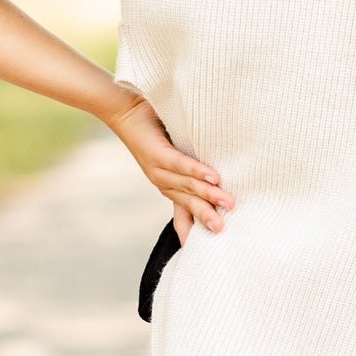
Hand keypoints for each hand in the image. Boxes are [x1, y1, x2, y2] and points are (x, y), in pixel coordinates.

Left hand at [106, 88, 234, 237]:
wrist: (125, 111)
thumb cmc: (157, 131)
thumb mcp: (177, 154)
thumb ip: (194, 169)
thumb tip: (220, 177)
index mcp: (169, 186)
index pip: (183, 214)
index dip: (194, 230)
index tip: (211, 243)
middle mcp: (162, 183)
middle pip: (188, 204)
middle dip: (206, 217)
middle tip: (223, 230)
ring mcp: (157, 170)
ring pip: (187, 186)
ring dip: (209, 195)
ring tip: (229, 203)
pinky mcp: (156, 154)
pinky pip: (179, 165)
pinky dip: (196, 171)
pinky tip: (213, 176)